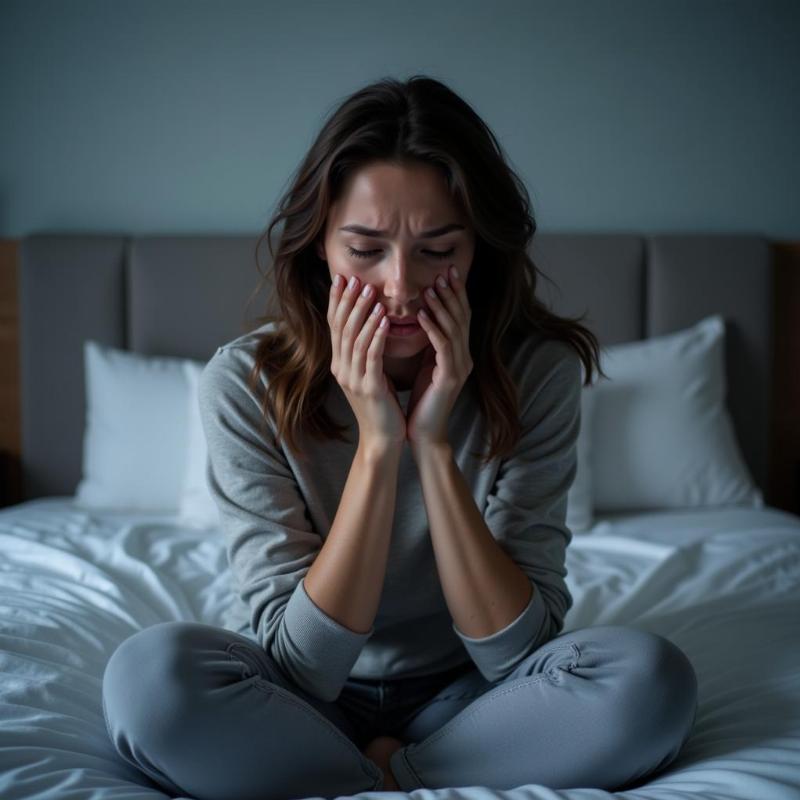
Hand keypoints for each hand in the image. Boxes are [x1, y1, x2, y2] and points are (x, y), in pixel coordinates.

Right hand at [328, 274, 406, 447]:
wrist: (383, 439)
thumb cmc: (381, 406)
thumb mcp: (369, 375)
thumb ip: (366, 352)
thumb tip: (370, 324)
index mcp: (340, 365)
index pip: (334, 326)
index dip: (337, 301)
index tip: (342, 278)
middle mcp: (341, 369)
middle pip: (341, 328)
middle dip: (348, 301)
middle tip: (356, 279)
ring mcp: (353, 379)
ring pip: (354, 339)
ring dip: (363, 314)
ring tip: (372, 293)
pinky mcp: (369, 388)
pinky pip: (372, 356)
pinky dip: (377, 335)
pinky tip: (385, 320)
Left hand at [406, 264, 472, 446]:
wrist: (423, 434)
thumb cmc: (421, 401)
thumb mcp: (425, 365)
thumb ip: (429, 344)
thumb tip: (421, 316)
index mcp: (459, 354)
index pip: (460, 317)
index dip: (455, 294)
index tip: (446, 272)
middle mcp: (464, 358)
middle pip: (462, 318)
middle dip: (453, 294)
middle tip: (444, 272)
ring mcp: (459, 368)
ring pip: (454, 329)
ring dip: (442, 307)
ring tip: (431, 288)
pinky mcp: (449, 378)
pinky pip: (443, 347)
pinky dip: (433, 328)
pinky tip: (422, 315)